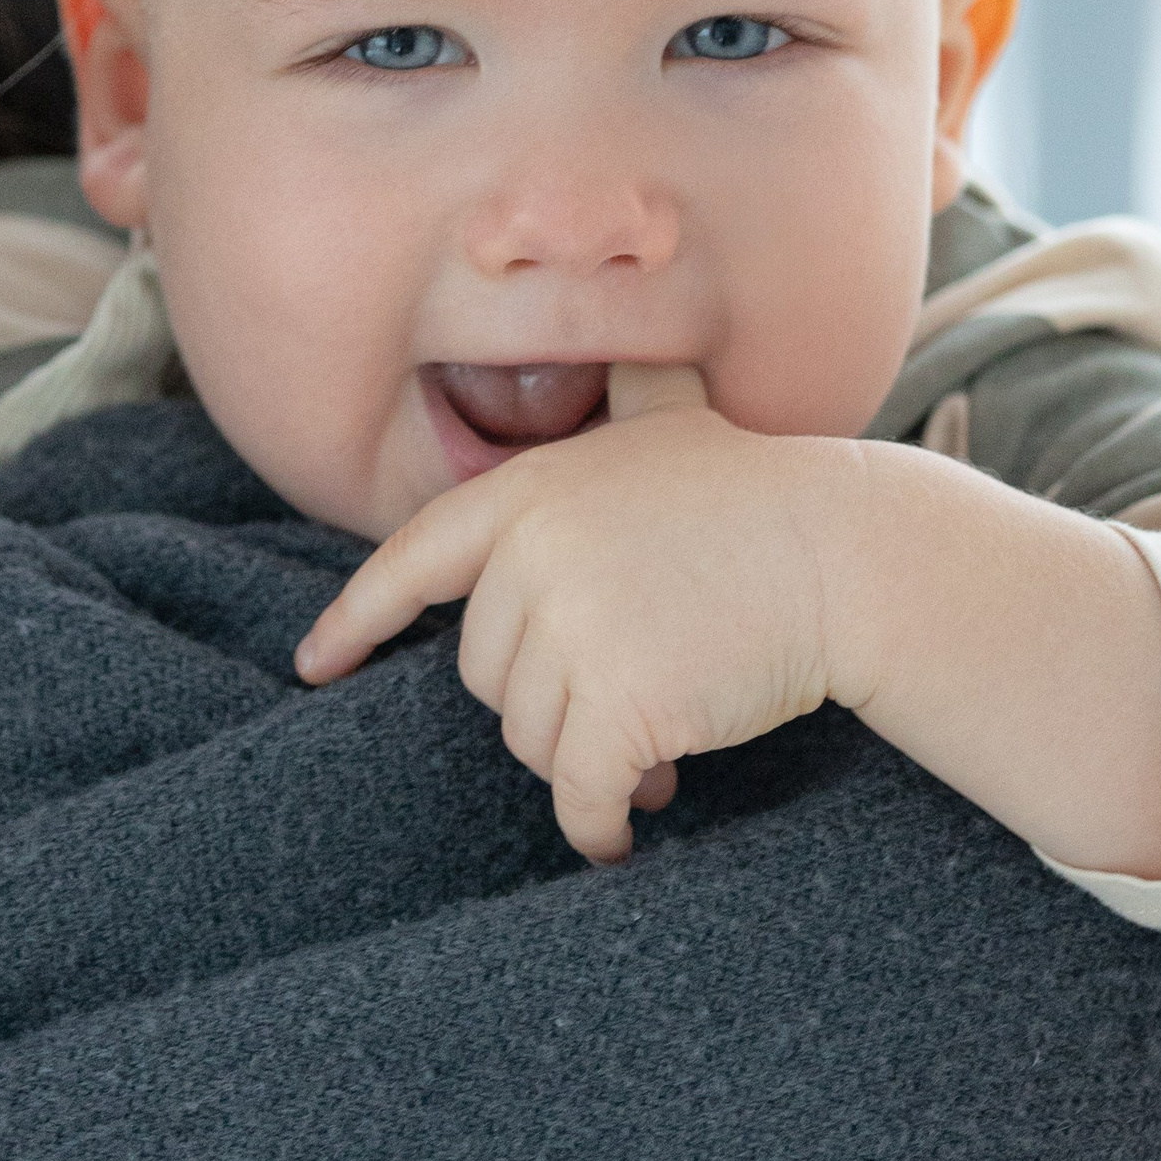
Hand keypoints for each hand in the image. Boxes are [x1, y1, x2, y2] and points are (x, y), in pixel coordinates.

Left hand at [297, 393, 868, 863]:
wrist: (847, 553)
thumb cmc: (761, 494)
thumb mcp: (672, 418)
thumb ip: (624, 392)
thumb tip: (621, 326)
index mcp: (526, 493)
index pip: (412, 562)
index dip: (357, 618)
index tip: (313, 667)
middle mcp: (532, 557)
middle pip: (485, 672)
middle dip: (545, 697)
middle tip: (625, 694)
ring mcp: (572, 630)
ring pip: (530, 734)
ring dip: (584, 755)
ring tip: (658, 738)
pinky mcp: (620, 702)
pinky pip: (578, 791)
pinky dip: (595, 823)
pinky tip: (620, 834)